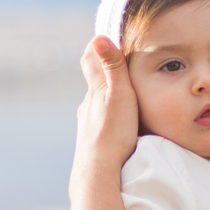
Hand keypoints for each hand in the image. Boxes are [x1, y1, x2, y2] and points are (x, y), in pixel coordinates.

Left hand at [73, 36, 139, 188]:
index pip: (90, 59)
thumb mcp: (120, 95)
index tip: (107, 37)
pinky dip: (107, 114)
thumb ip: (113, 67)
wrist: (97, 171)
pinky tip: (115, 123)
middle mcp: (87, 104)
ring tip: (122, 93)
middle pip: (93, 80)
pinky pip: (98, 120)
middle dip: (104, 69)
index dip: (98, 46)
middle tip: (119, 61)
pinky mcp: (90, 139)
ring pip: (95, 102)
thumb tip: (99, 38)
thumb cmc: (113, 133)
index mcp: (96, 90)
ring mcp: (87, 122)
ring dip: (107, 94)